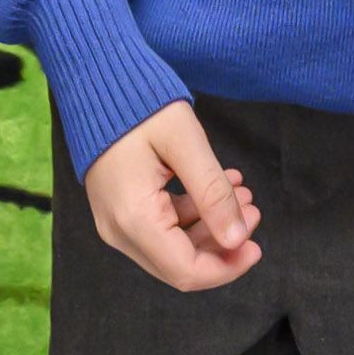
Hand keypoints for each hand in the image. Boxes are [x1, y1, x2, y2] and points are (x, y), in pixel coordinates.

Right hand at [84, 102, 263, 290]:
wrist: (97, 84)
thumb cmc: (140, 107)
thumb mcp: (186, 143)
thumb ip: (213, 194)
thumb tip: (238, 239)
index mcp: (133, 218)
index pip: (186, 270)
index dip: (226, 267)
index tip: (256, 246)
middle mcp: (119, 231)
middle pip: (180, 265)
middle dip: (222, 244)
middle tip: (252, 209)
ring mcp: (116, 223)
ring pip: (173, 249)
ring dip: (211, 227)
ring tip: (239, 192)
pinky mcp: (120, 211)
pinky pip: (161, 230)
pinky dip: (192, 216)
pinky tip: (216, 187)